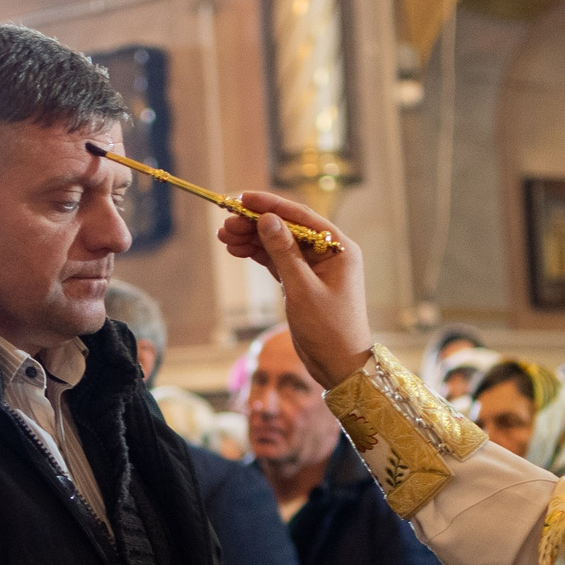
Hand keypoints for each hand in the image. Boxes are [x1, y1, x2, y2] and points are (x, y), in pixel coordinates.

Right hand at [216, 196, 372, 389]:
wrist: (340, 366)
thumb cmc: (329, 329)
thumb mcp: (303, 289)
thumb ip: (284, 252)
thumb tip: (267, 219)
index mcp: (338, 248)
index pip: (300, 217)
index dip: (270, 205)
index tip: (243, 198)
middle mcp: (328, 253)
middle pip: (287, 228)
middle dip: (255, 224)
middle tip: (225, 224)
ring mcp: (315, 268)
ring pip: (280, 244)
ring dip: (253, 239)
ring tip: (224, 237)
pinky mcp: (303, 283)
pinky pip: (278, 261)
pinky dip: (259, 256)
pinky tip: (238, 250)